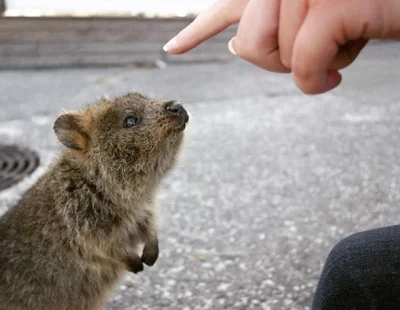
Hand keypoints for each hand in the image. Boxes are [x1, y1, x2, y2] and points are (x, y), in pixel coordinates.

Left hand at [163, 0, 399, 94]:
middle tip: (314, 53)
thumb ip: (274, 30)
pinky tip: (333, 76)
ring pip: (278, 58)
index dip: (196, 32)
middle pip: (248, 46)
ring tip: (341, 45)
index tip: (173, 48)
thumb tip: (233, 47)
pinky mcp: (330, 7)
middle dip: (278, 62)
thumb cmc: (366, 8)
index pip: (224, 9)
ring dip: (312, 65)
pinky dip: (317, 80)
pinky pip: (303, 66)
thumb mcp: (315, 21)